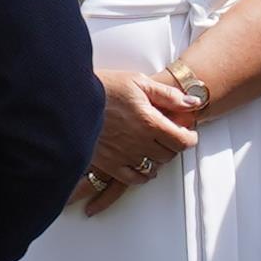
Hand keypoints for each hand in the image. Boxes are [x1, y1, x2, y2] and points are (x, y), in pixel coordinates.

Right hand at [78, 66, 202, 210]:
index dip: (189, 138)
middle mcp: (138, 143)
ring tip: (152, 149)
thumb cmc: (102, 87)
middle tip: (167, 136)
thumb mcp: (137, 81)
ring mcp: (123, 155)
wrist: (68, 98)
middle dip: (172, 145)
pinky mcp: (107, 163)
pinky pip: (132, 178)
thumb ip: (168, 95)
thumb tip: (193, 104)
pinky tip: (139, 165)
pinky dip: (141, 174)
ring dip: (157, 159)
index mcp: (149, 122)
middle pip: (169, 155)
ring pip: (153, 168)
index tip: (186, 133)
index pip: (183, 141)